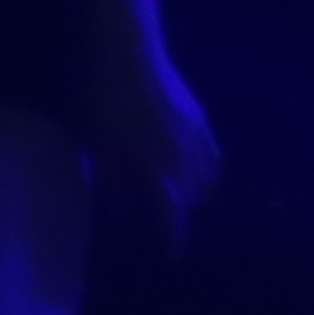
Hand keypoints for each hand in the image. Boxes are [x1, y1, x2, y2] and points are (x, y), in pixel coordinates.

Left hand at [85, 40, 214, 254]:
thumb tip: (126, 214)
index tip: (170, 257)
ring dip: (193, 196)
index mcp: (158, 172)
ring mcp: (198, 143)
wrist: (131, 57)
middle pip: (189, 202)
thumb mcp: (100, 145)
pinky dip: (207, 173)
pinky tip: (197, 171)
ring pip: (205, 183)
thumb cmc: (106, 103)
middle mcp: (185, 163)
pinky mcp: (203, 124)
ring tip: (178, 197)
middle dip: (178, 215)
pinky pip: (213, 160)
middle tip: (161, 219)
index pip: (170, 217)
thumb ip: (115, 183)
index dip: (170, 239)